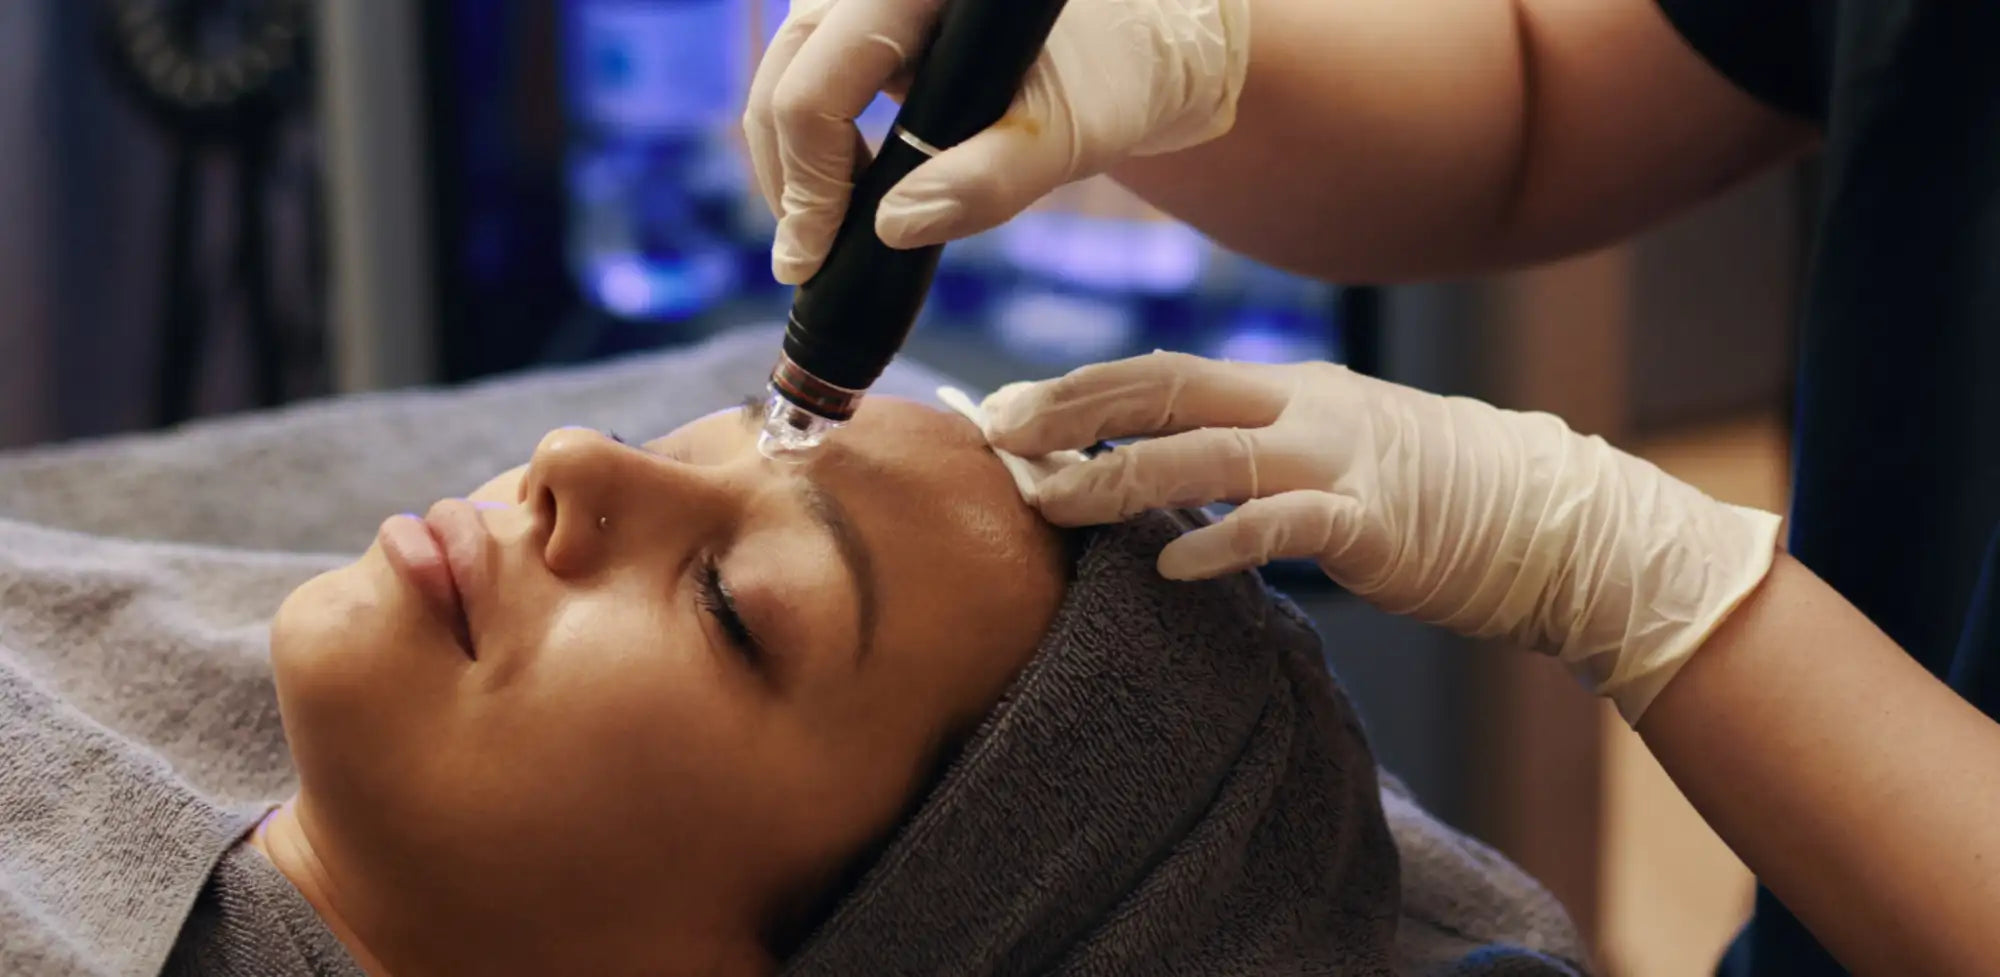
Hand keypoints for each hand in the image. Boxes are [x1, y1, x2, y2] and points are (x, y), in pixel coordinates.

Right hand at [743, 0, 1250, 284]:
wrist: (1138, 49)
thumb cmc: (1116, 78)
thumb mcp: (1067, 136)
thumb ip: (988, 181)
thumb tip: (890, 229)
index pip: (819, 84)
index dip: (807, 183)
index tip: (810, 260)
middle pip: (785, 75)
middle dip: (789, 178)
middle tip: (807, 260)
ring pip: (788, 75)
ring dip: (796, 162)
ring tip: (830, 232)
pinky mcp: (868, 15)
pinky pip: (813, 74)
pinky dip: (817, 139)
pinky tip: (848, 191)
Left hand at [982, 352, 1783, 721]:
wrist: (1554, 522)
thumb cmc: (1433, 496)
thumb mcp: (1333, 451)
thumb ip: (1254, 454)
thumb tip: (1161, 477)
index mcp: (1287, 389)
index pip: (1161, 371)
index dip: (1075, 388)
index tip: (1001, 411)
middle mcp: (1303, 408)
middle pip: (1167, 387)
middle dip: (1074, 409)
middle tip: (996, 435)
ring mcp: (1339, 459)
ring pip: (1209, 453)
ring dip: (1121, 477)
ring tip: (1050, 502)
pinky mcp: (1374, 521)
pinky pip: (1286, 526)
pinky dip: (1225, 541)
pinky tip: (1173, 565)